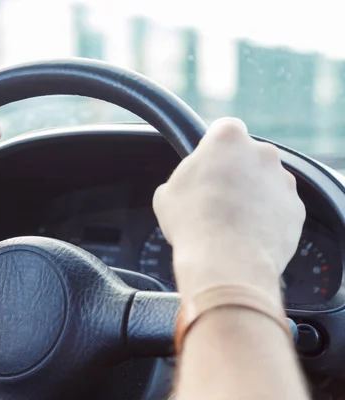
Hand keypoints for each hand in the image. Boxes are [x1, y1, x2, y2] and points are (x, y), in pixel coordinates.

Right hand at [153, 118, 305, 299]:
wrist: (226, 261)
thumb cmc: (193, 223)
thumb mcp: (167, 194)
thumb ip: (184, 177)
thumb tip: (189, 186)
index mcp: (228, 139)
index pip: (223, 128)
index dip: (214, 147)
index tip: (207, 163)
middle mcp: (262, 153)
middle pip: (248, 155)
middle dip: (235, 172)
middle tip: (215, 196)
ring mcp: (283, 181)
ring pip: (266, 182)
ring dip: (252, 195)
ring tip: (231, 222)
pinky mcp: (296, 209)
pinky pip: (279, 208)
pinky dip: (267, 218)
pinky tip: (246, 235)